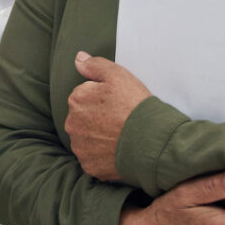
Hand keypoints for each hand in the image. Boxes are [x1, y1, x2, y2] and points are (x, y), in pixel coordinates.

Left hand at [65, 51, 151, 181]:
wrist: (152, 141)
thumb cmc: (135, 106)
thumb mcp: (118, 76)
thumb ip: (95, 65)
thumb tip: (78, 58)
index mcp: (76, 100)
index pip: (84, 96)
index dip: (102, 99)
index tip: (117, 103)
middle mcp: (72, 125)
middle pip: (82, 118)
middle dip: (96, 118)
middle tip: (119, 120)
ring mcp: (80, 147)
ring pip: (86, 139)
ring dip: (98, 137)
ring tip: (120, 136)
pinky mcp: (89, 166)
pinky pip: (93, 158)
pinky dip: (102, 155)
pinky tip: (118, 150)